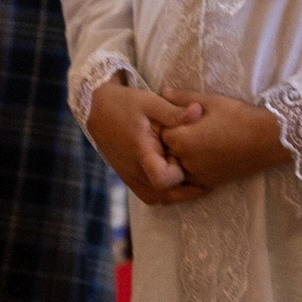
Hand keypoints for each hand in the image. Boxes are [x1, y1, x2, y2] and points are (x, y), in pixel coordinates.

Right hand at [85, 78, 203, 204]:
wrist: (98, 110)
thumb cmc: (126, 104)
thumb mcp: (150, 102)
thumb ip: (174, 111)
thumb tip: (198, 111)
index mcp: (141, 153)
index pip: (162, 180)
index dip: (178, 174)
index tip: (186, 159)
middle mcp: (134, 171)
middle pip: (164, 196)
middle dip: (186, 190)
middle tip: (203, 177)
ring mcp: (130, 177)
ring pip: (157, 199)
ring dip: (177, 194)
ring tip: (193, 180)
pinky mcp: (129, 178)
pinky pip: (149, 196)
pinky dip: (164, 194)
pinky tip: (176, 180)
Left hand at [162, 94, 291, 190]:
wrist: (268, 140)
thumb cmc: (239, 116)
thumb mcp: (211, 101)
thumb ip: (182, 98)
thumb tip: (162, 91)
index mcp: (183, 140)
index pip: (161, 133)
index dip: (167, 123)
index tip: (175, 116)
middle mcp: (185, 161)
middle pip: (166, 152)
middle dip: (172, 140)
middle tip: (185, 128)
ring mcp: (197, 175)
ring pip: (177, 166)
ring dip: (180, 156)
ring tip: (195, 141)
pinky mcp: (209, 183)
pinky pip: (190, 178)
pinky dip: (191, 168)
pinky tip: (202, 156)